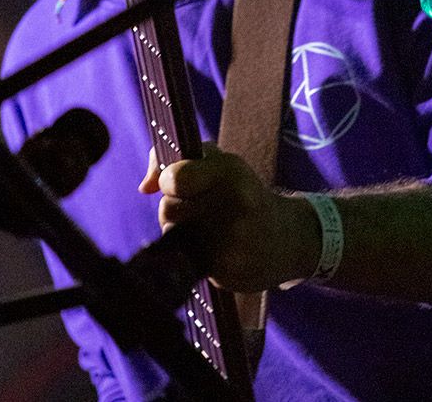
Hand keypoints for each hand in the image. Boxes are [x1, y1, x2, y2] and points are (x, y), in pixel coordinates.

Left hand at [139, 144, 317, 291]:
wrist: (286, 238)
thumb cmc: (242, 194)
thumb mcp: (221, 164)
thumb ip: (177, 160)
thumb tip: (144, 187)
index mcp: (230, 170)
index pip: (176, 178)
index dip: (167, 180)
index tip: (173, 184)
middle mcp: (232, 202)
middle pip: (168, 208)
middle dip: (175, 208)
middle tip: (200, 209)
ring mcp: (230, 239)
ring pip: (173, 235)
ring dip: (181, 232)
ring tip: (210, 229)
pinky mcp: (226, 270)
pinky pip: (187, 260)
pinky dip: (194, 255)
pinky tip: (216, 249)